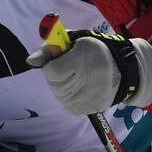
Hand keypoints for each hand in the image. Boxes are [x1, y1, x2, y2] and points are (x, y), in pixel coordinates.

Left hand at [26, 30, 151, 114]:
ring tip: (77, 78)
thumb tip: (30, 61)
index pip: (51, 71)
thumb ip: (49, 49)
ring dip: (63, 86)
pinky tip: (80, 88)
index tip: (63, 60)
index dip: (53, 65)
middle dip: (58, 76)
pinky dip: (70, 96)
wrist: (122, 70)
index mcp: (81, 61)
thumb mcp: (73, 41)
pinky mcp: (87, 110)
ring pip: (59, 95)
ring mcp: (86, 99)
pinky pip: (67, 104)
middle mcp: (84, 82)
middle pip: (54, 84)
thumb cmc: (93, 52)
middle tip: (72, 69)